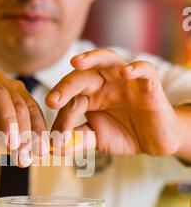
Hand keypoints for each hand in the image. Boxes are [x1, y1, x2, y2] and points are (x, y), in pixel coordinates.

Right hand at [0, 53, 47, 165]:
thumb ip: (11, 145)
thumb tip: (31, 158)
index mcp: (17, 98)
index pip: (33, 113)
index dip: (38, 134)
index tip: (40, 154)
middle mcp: (5, 85)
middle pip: (20, 105)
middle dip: (24, 132)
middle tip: (23, 153)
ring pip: (0, 94)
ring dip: (8, 119)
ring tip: (11, 142)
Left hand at [46, 49, 180, 156]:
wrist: (155, 142)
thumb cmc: (124, 135)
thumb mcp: (97, 139)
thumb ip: (77, 141)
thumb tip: (52, 148)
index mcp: (89, 95)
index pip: (71, 100)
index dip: (62, 118)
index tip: (55, 138)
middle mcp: (104, 83)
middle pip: (82, 76)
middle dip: (65, 87)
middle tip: (52, 101)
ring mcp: (126, 82)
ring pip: (108, 60)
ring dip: (92, 58)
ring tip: (76, 62)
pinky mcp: (149, 85)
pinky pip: (144, 70)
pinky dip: (135, 69)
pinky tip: (125, 73)